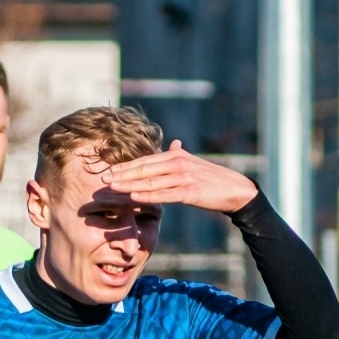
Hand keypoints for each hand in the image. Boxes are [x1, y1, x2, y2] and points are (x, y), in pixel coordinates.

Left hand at [100, 140, 259, 213]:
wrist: (235, 190)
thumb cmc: (212, 179)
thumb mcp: (194, 163)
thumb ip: (180, 155)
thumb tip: (174, 143)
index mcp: (176, 156)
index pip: (145, 160)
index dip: (125, 166)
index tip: (108, 171)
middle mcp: (178, 163)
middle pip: (144, 168)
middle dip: (121, 174)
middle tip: (102, 179)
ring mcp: (183, 177)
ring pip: (150, 181)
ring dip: (129, 184)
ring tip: (112, 188)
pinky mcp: (190, 192)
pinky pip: (164, 194)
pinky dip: (147, 195)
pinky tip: (133, 196)